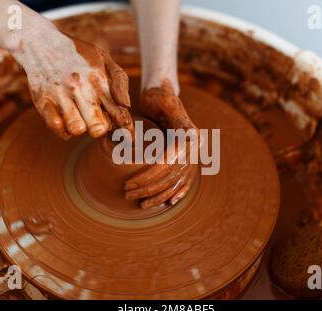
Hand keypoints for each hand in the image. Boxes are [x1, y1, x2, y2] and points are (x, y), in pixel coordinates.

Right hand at [11, 30, 132, 138]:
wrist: (40, 41)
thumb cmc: (77, 54)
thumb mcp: (104, 59)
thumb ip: (119, 82)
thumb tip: (127, 106)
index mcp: (99, 81)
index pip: (118, 114)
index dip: (122, 125)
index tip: (120, 126)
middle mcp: (81, 89)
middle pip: (98, 127)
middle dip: (100, 129)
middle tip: (96, 121)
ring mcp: (60, 95)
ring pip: (76, 129)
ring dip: (79, 129)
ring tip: (78, 120)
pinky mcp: (42, 101)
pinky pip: (55, 125)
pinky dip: (61, 128)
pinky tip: (63, 121)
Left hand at [125, 80, 198, 208]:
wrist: (163, 95)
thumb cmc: (158, 97)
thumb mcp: (164, 102)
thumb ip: (177, 118)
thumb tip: (192, 137)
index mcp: (188, 137)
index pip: (167, 163)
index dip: (148, 177)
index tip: (129, 184)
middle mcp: (193, 147)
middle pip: (171, 176)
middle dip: (149, 189)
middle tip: (128, 195)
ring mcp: (192, 154)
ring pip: (176, 182)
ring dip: (160, 196)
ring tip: (142, 205)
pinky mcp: (186, 157)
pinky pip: (184, 180)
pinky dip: (177, 192)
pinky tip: (169, 203)